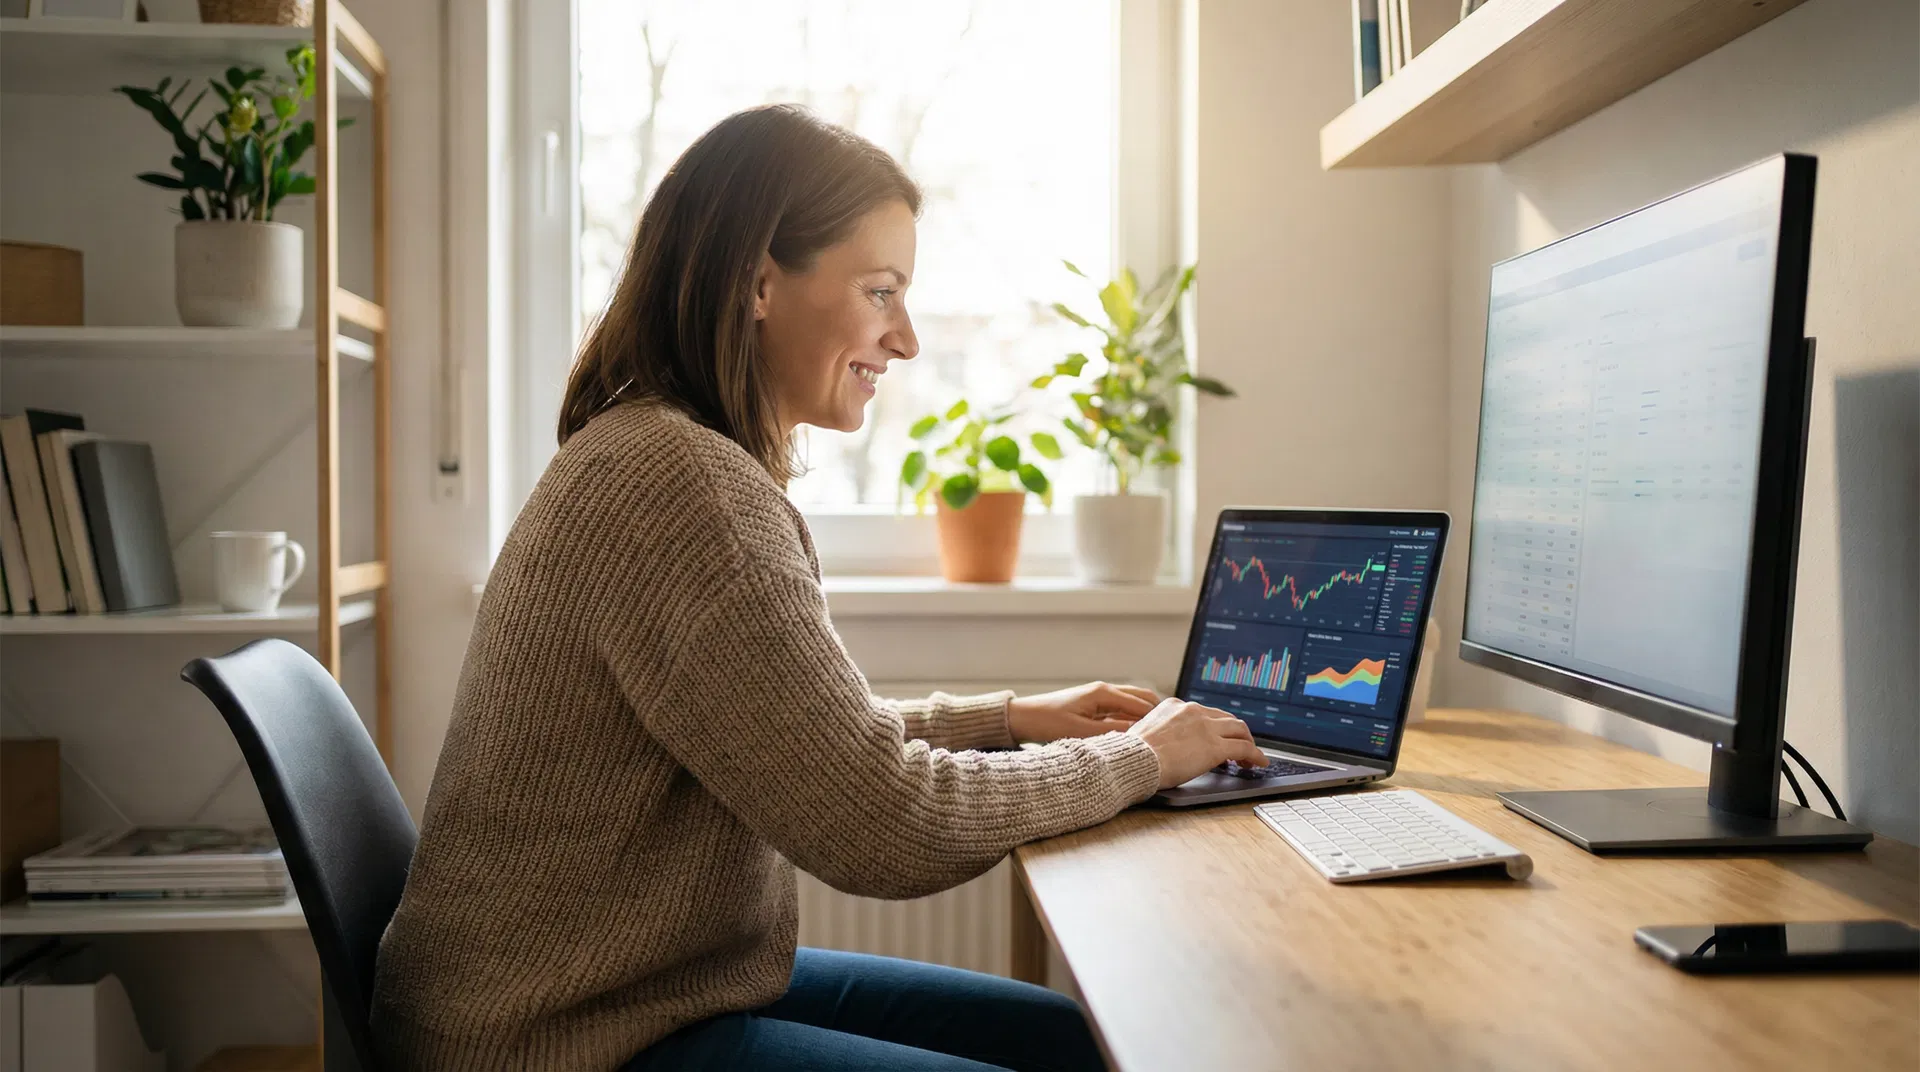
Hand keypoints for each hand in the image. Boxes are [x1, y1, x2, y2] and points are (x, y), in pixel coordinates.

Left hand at [1007, 682, 1159, 743]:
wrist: (1024, 717)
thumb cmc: (1048, 722)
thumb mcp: (1082, 732)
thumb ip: (1112, 733)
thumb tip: (1139, 735)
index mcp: (1104, 693)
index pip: (1143, 704)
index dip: (1159, 719)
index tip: (1174, 734)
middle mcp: (1105, 691)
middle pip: (1143, 698)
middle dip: (1158, 714)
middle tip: (1172, 732)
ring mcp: (1100, 697)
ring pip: (1133, 704)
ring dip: (1146, 717)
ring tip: (1158, 735)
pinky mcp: (1094, 706)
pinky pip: (1121, 711)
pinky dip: (1132, 720)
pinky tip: (1137, 735)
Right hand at [1127, 699, 1266, 788]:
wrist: (1135, 759)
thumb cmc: (1133, 753)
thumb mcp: (1145, 732)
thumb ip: (1160, 732)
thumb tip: (1162, 745)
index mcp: (1175, 706)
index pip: (1204, 713)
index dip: (1215, 726)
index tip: (1217, 736)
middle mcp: (1193, 711)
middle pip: (1225, 718)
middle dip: (1235, 732)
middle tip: (1239, 746)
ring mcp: (1206, 727)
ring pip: (1239, 729)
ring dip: (1247, 742)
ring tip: (1250, 757)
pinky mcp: (1215, 746)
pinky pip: (1244, 748)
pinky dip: (1256, 755)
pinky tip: (1258, 763)